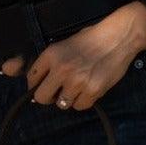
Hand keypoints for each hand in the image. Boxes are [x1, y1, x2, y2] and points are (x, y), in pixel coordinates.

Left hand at [0, 1, 145, 110]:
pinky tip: (88, 89)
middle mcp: (61, 69)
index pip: (31, 79)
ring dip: (67, 99)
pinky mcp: (93, 91)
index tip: (41, 85)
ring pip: (62, 104)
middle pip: (42, 97)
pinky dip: (83, 101)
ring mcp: (77, 81)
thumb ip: (48, 62)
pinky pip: (80, 106)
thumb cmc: (89, 39)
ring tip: (76, 87)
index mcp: (51, 55)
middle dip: (47, 97)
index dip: (35, 84)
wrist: (117, 38)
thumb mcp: (63, 44)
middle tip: (56, 93)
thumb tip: (28, 80)